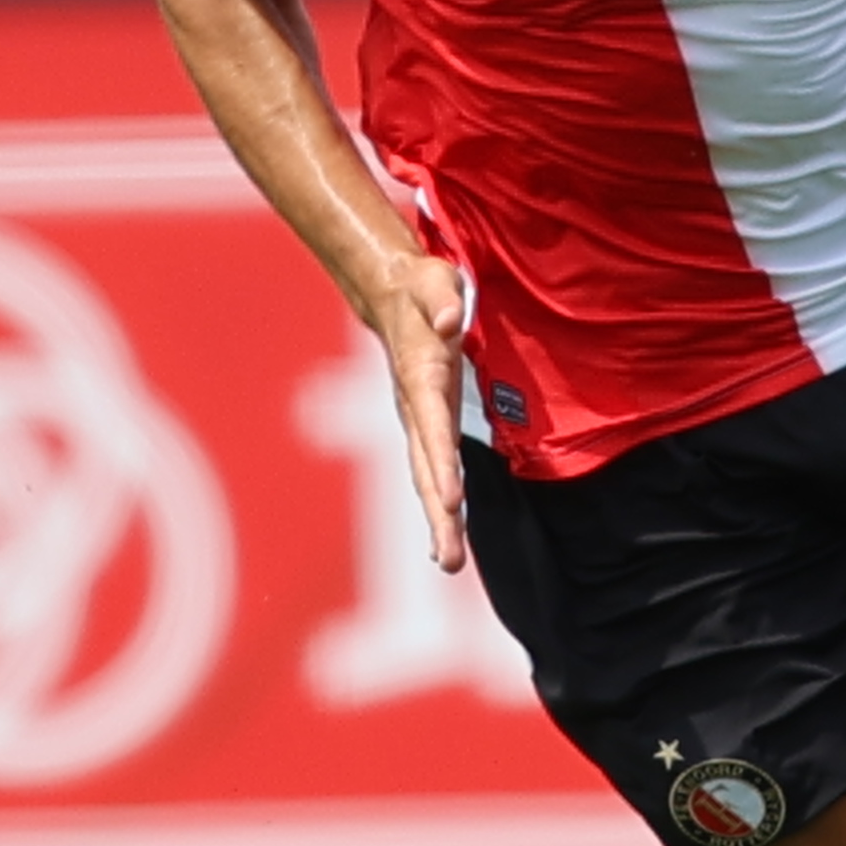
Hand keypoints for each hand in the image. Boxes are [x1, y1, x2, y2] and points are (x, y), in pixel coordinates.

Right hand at [352, 250, 478, 573]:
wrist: (392, 298)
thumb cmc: (421, 289)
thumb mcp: (435, 282)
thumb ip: (443, 299)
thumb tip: (452, 319)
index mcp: (420, 379)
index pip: (433, 427)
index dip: (441, 465)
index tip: (451, 502)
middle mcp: (415, 409)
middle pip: (425, 468)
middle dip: (439, 514)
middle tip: (450, 559)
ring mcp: (418, 423)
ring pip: (426, 478)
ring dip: (440, 522)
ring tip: (450, 563)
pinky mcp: (426, 428)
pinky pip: (432, 473)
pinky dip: (440, 509)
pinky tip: (446, 543)